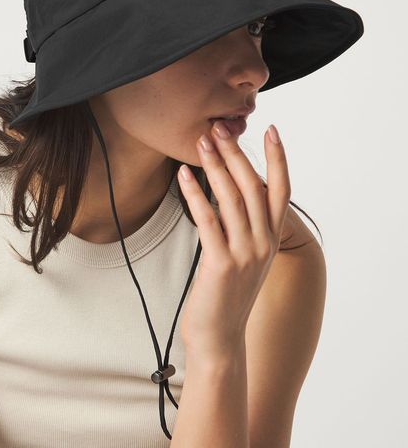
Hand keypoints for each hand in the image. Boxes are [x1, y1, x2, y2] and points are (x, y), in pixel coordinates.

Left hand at [177, 121, 290, 362]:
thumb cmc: (227, 293)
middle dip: (237, 154)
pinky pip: (208, 220)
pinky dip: (196, 194)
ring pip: (232, 199)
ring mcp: (245, 254)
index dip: (278, 159)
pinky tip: (184, 175)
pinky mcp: (221, 264)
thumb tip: (231, 190)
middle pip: (254, 187)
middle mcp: (263, 243)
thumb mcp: (246, 257)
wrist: (219, 338)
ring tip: (202, 142)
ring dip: (215, 167)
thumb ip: (245, 226)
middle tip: (221, 127)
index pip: (281, 191)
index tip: (272, 130)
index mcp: (271, 239)